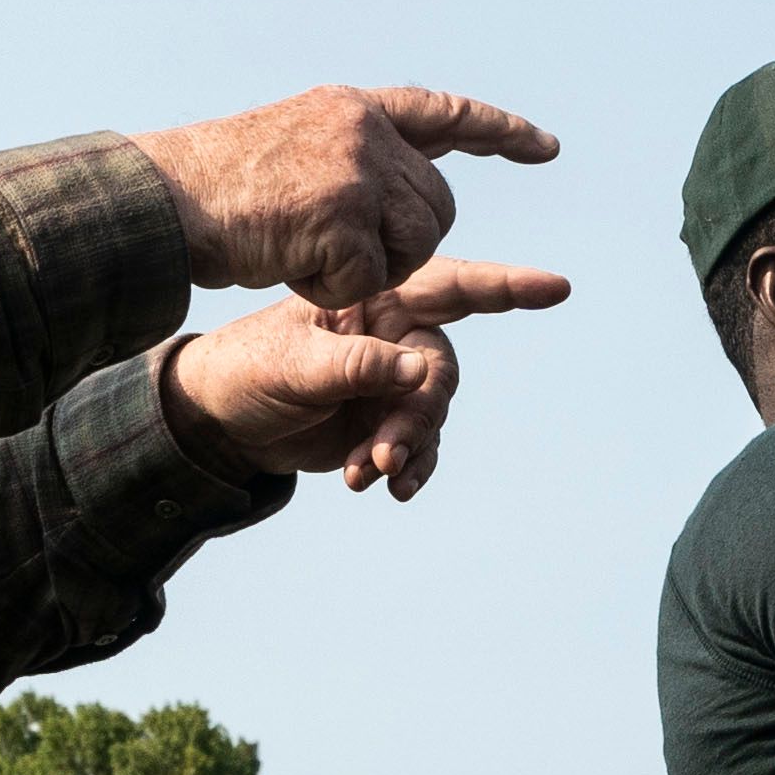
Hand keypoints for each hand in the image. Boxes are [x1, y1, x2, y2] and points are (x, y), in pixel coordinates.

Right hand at [132, 84, 561, 313]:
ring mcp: (357, 173)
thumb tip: (414, 182)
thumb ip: (355, 155)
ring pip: (417, 246)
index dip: (497, 132)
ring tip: (307, 252)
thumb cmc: (217, 189)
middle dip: (405, 244)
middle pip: (437, 207)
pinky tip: (293, 269)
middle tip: (338, 250)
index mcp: (354, 109)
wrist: (166, 202)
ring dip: (371, 273)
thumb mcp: (296, 146)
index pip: (443, 114)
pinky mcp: (344, 220)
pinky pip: (372, 280)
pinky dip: (335, 292)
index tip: (545, 149)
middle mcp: (365, 131)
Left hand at [166, 258, 567, 497]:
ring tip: (368, 474)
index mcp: (377, 296)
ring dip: (406, 447)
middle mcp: (394, 334)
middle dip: (417, 415)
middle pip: (439, 371)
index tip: (556, 288)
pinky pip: (416, 447)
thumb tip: (416, 370)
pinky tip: (381, 488)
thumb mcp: (294, 364)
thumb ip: (356, 365)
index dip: (506, 287)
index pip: (450, 286)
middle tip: (383, 452)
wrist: (218, 420)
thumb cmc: (248, 369)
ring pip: (429, 415)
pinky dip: (406, 468)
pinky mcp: (383, 421)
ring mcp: (391, 380)